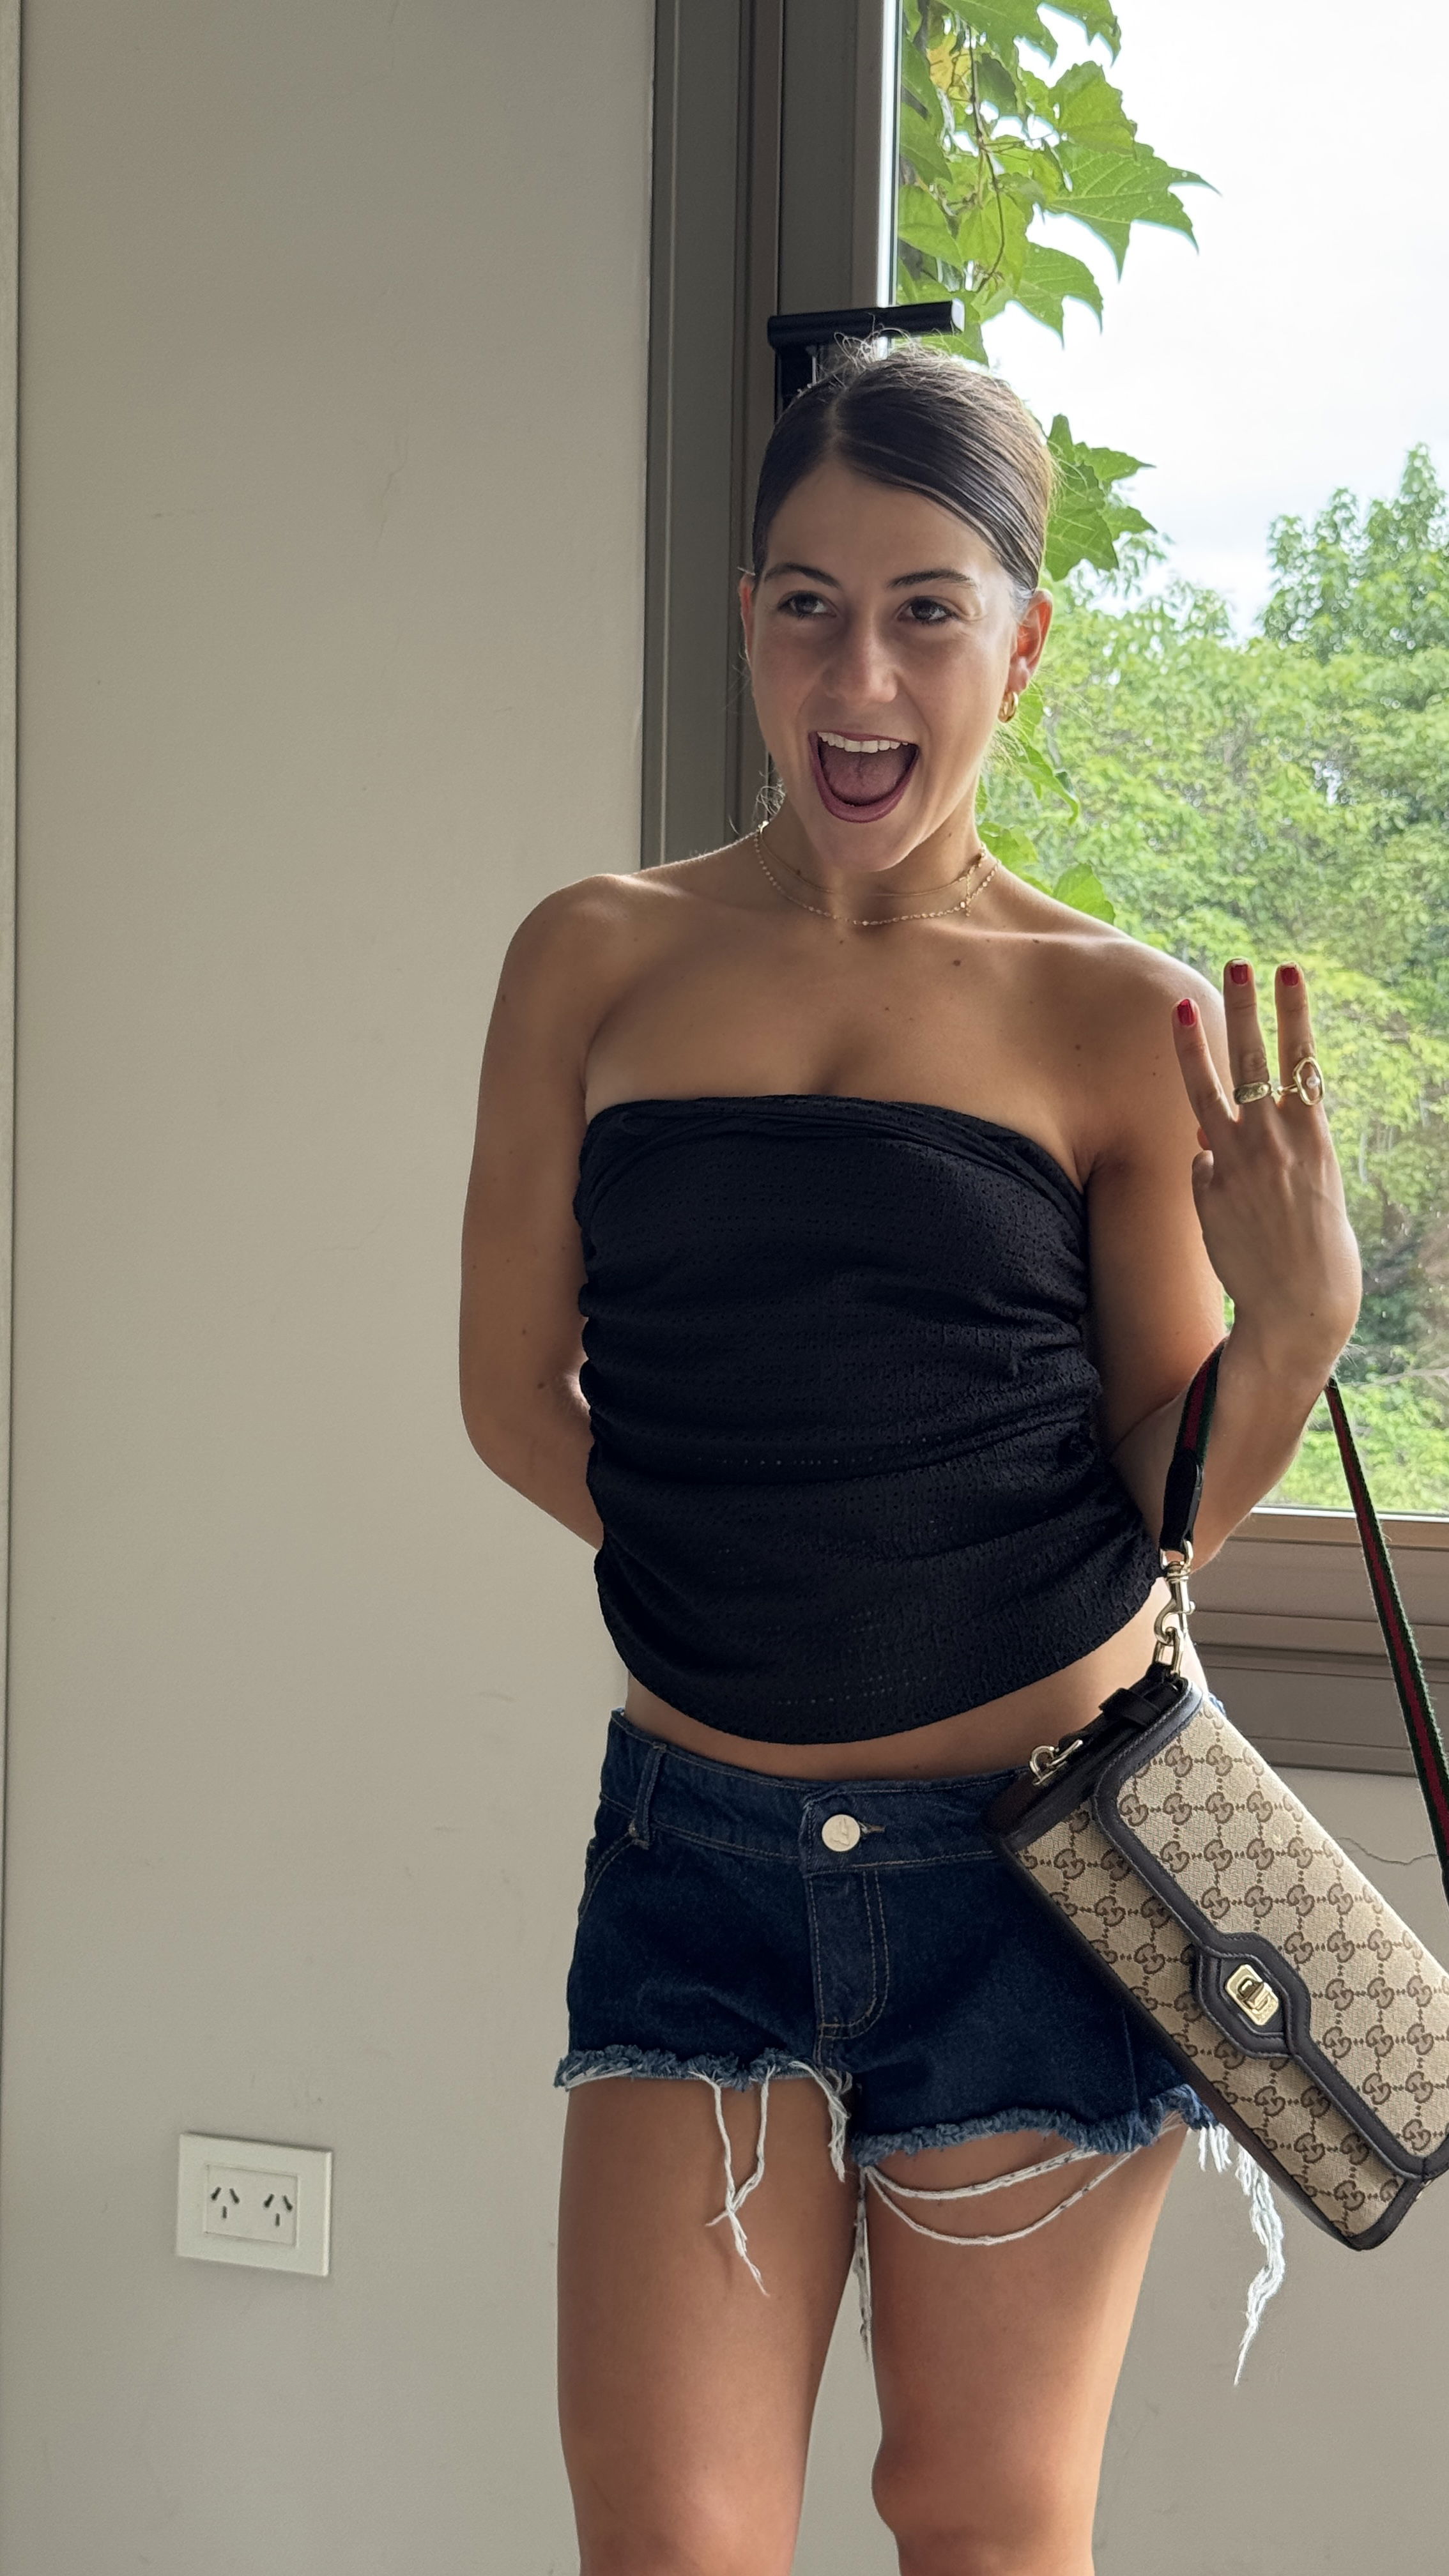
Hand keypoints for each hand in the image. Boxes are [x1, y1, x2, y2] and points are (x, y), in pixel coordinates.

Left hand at [1171, 959, 1360, 1377]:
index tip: (1286, 972)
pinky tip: (1229, 1207)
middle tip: (1239, 962)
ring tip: (1182, 1005)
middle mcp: (1276, 1141)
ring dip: (1194, 1047)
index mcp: (1315, 1136)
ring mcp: (1238, 1163)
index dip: (1293, 1013)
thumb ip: (1265, 1153)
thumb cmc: (1315, 1248)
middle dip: (1247, 1008)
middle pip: (1256, 1060)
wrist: (1301, 1306)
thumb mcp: (1309, 1187)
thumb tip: (1204, 1134)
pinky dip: (1207, 1174)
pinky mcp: (1208, 1191)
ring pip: (1207, 1093)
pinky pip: (1200, 1165)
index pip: (1302, 1059)